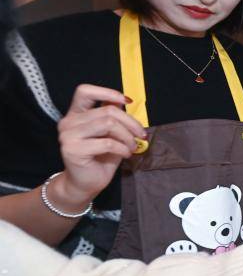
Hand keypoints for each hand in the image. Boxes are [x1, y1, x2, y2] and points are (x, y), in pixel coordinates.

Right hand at [52, 84, 146, 208]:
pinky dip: (122, 148)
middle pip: (107, 111)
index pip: (84, 92)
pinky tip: (126, 154)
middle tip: (141, 135)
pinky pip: (107, 143)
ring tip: (132, 146)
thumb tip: (123, 100)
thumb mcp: (111, 135)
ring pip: (108, 124)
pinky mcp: (73, 149)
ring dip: (127, 136)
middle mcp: (69, 122)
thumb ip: (113, 118)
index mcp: (76, 114)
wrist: (85, 184)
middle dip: (130, 122)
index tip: (127, 101)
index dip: (107, 92)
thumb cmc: (100, 159)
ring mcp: (68, 135)